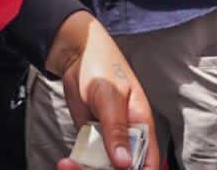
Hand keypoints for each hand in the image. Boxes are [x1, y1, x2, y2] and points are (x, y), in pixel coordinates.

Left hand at [49, 13, 157, 169]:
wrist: (75, 58)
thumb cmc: (101, 67)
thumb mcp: (109, 97)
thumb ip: (117, 130)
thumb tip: (125, 162)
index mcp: (141, 126)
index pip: (149, 161)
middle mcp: (127, 137)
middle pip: (124, 167)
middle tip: (84, 168)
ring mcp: (108, 139)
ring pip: (103, 167)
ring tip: (68, 165)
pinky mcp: (91, 138)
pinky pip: (88, 160)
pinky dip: (78, 165)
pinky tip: (67, 163)